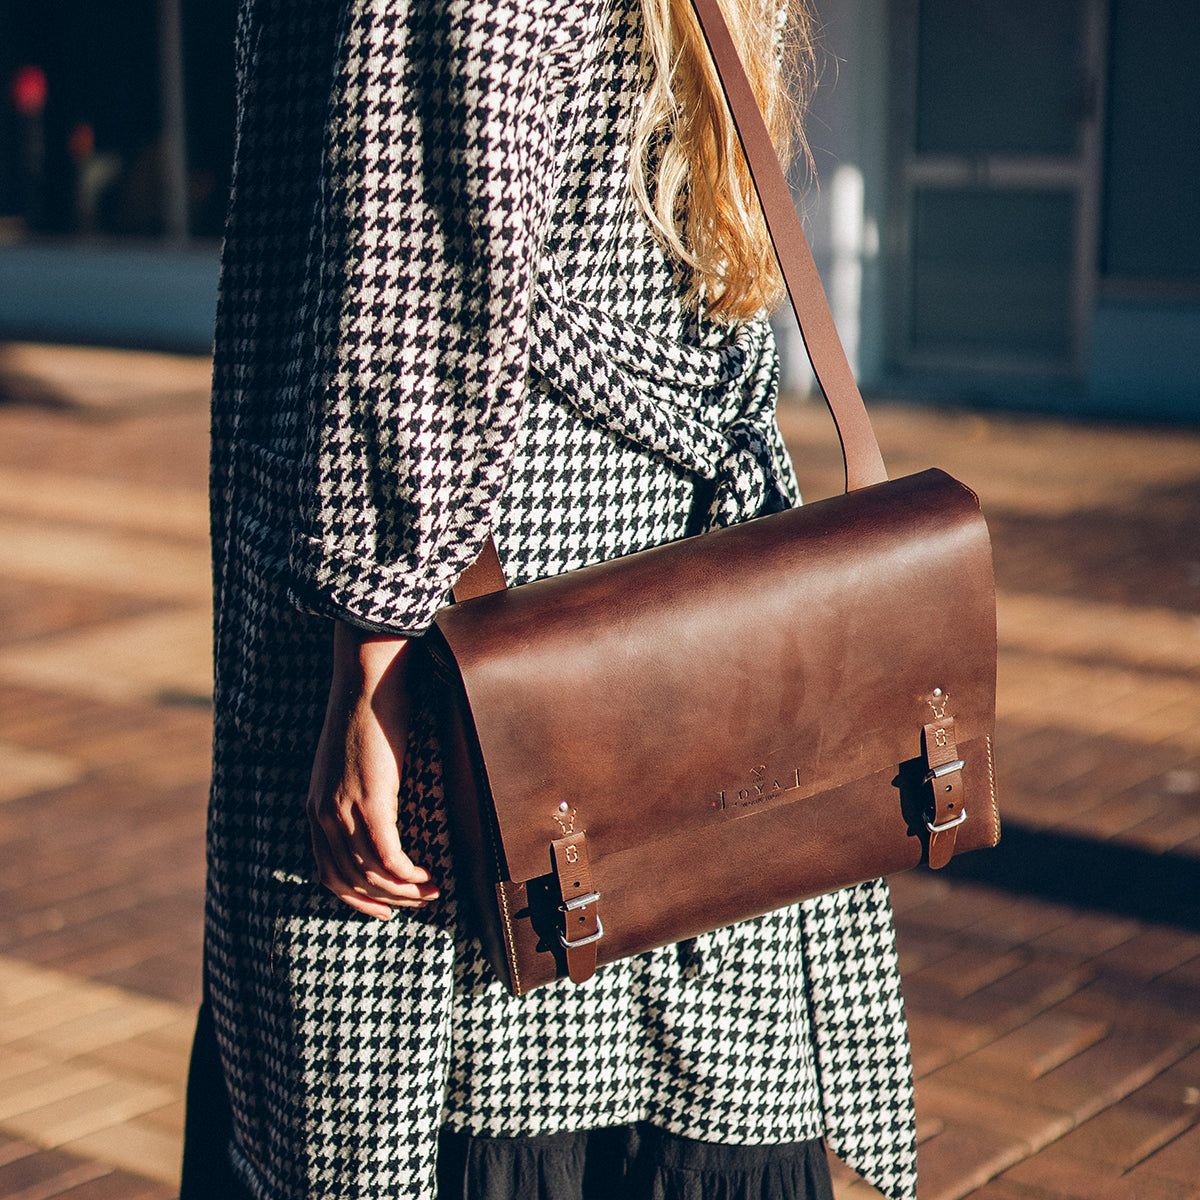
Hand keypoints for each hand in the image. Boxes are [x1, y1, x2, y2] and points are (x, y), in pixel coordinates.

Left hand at [306, 621, 439, 917]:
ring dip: (404, 891)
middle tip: (419, 902)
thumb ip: (361, 790)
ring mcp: (343, 810)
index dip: (357, 898)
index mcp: (316, 807)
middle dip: (386, 900)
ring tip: (433, 891)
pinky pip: (388, 856)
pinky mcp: (369, 802)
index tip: (384, 908)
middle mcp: (323, 814)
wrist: (368, 679)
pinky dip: (408, 875)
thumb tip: (388, 810)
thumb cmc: (370, 711)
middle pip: (350, 880)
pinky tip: (428, 876)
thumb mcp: (355, 762)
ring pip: (371, 874)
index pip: (328, 873)